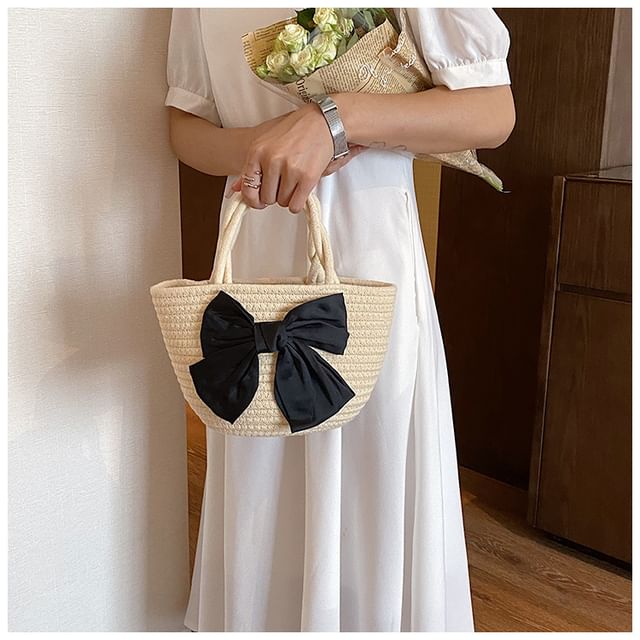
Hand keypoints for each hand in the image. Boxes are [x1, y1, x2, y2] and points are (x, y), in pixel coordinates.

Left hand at [227, 142, 366, 199]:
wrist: (323, 122)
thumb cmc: (295, 130)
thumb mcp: (266, 142)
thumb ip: (251, 167)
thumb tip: (236, 189)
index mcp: (257, 151)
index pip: (248, 188)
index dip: (253, 199)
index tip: (259, 201)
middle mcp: (272, 160)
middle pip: (267, 198)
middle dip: (275, 195)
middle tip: (283, 184)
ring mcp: (290, 169)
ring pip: (282, 202)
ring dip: (288, 197)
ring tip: (294, 181)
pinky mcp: (307, 177)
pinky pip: (296, 205)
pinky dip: (298, 202)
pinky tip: (300, 191)